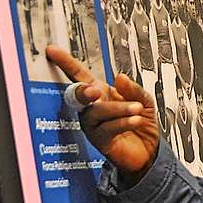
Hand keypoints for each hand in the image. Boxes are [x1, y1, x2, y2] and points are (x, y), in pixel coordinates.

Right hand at [46, 46, 158, 182]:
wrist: (149, 151)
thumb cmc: (142, 124)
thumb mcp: (144, 101)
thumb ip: (134, 89)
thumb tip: (120, 77)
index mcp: (101, 92)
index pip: (79, 74)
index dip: (66, 63)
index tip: (52, 51)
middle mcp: (93, 107)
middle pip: (79, 95)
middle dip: (83, 91)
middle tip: (94, 90)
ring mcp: (94, 124)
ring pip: (96, 112)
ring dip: (118, 109)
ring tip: (136, 108)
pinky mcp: (100, 140)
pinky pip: (107, 128)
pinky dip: (123, 122)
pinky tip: (135, 120)